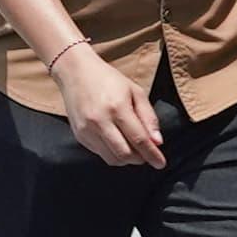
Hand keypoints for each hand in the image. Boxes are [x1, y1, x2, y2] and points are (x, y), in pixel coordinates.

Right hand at [48, 44, 162, 169]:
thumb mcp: (135, 92)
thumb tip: (157, 142)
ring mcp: (86, 129)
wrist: (75, 72)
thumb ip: (148, 117)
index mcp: (117, 108)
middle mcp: (100, 121)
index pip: (139, 140)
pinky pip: (99, 153)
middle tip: (147, 155)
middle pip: (125, 154)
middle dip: (140, 159)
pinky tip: (116, 142)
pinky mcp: (79, 134)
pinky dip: (112, 153)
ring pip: (111, 158)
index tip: (161, 163)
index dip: (152, 155)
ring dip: (126, 159)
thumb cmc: (109, 80)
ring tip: (133, 150)